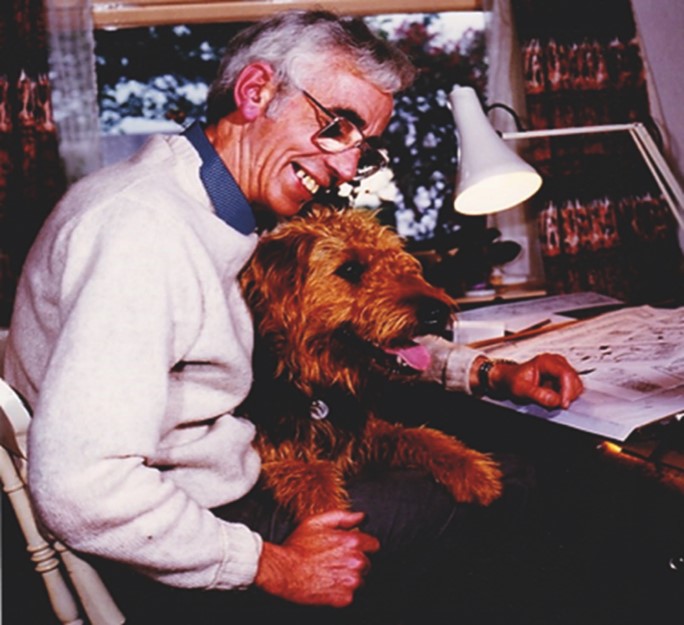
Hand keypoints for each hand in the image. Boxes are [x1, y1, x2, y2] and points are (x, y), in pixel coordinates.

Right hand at [254, 510, 379, 606]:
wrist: (283, 571)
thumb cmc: (298, 545)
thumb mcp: (317, 521)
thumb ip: (343, 516)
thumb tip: (361, 516)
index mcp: (352, 541)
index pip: (374, 545)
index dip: (363, 545)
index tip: (353, 548)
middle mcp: (356, 561)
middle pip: (367, 563)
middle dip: (355, 562)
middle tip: (336, 561)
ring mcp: (351, 581)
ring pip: (360, 580)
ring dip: (350, 577)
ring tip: (331, 573)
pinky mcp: (344, 598)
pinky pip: (351, 594)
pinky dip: (342, 591)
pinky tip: (329, 584)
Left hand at [488, 353, 583, 408]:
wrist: (510, 379)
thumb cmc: (513, 380)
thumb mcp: (521, 389)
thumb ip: (537, 394)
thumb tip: (554, 399)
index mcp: (546, 361)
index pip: (566, 374)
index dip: (568, 390)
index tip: (563, 403)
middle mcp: (556, 362)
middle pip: (574, 379)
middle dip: (568, 394)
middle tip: (557, 404)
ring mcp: (561, 369)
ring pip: (576, 384)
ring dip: (567, 395)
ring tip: (552, 399)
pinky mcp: (563, 377)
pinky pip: (572, 388)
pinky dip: (566, 396)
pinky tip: (554, 398)